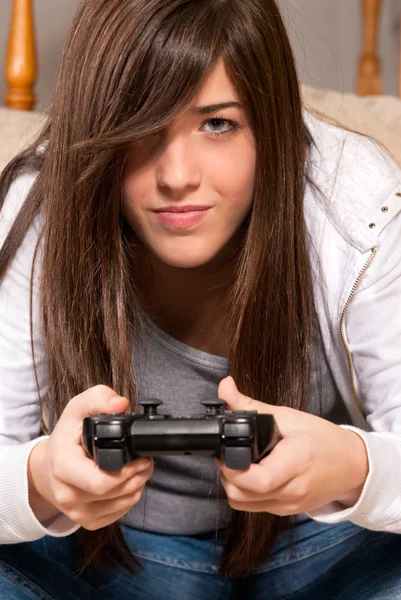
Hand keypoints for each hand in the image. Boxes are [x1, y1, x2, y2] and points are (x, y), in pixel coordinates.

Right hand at [28, 385, 153, 529]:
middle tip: (145, 459)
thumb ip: (98, 398)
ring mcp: (78, 513)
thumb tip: (120, 404)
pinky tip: (126, 480)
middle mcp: (68, 495)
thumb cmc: (66, 440)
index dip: (128, 469)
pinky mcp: (89, 522)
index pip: (103, 481)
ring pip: (124, 502)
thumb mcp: (76, 410)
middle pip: (118, 491)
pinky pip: (121, 512)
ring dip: (139, 483)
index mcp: (63, 468)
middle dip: (139, 474)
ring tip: (138, 467)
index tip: (139, 455)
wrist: (47, 468)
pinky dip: (130, 496)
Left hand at [215, 376, 368, 515]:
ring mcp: (288, 505)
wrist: (352, 464)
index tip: (225, 451)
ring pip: (243, 505)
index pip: (256, 480)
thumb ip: (251, 406)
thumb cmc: (324, 439)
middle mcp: (291, 492)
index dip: (232, 468)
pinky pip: (255, 507)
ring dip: (234, 485)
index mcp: (294, 464)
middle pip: (241, 496)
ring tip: (240, 463)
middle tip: (228, 454)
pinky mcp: (286, 511)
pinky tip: (252, 474)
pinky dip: (246, 493)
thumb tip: (225, 387)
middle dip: (227, 475)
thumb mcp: (288, 417)